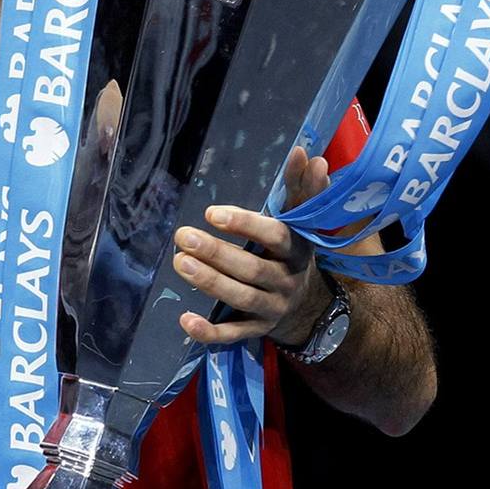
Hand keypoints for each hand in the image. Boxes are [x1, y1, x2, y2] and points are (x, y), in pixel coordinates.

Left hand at [171, 146, 332, 345]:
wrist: (307, 305)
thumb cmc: (290, 251)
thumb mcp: (300, 220)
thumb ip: (302, 188)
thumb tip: (309, 154)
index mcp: (297, 250)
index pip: (275, 237)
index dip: (245, 225)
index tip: (212, 213)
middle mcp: (286, 280)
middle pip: (252, 269)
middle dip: (217, 253)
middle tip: (182, 236)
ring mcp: (271, 308)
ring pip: (241, 298)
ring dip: (210, 282)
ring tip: (180, 263)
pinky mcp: (256, 330)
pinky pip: (233, 334)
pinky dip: (209, 331)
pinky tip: (185, 320)